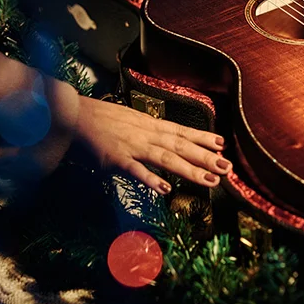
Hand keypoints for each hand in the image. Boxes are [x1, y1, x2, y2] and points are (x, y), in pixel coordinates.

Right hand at [75, 97, 231, 193]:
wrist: (75, 114)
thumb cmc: (103, 119)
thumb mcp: (133, 120)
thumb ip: (151, 131)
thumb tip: (169, 137)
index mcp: (151, 126)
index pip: (183, 132)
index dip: (203, 138)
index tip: (223, 145)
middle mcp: (147, 135)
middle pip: (181, 147)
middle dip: (206, 158)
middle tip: (227, 168)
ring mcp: (133, 147)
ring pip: (167, 159)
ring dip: (190, 170)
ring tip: (210, 181)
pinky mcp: (117, 159)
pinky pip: (136, 170)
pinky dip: (151, 179)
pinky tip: (165, 189)